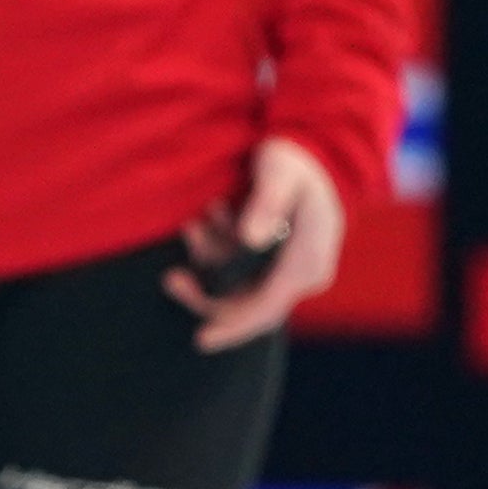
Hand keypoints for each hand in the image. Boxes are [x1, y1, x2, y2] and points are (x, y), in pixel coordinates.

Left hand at [168, 137, 346, 350]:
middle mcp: (304, 274)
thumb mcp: (280, 173)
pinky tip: (209, 221)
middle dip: (206, 298)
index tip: (200, 339)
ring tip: (193, 226)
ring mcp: (290, 270)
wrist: (315, 149)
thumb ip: (266, 204)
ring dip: (210, 262)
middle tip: (172, 278)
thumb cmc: (296, 160)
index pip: (268, 308)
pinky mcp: (278, 261)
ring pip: (240, 289)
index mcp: (308, 262)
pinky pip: (241, 272)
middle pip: (250, 307)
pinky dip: (220, 253)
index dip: (233, 326)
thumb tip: (251, 240)